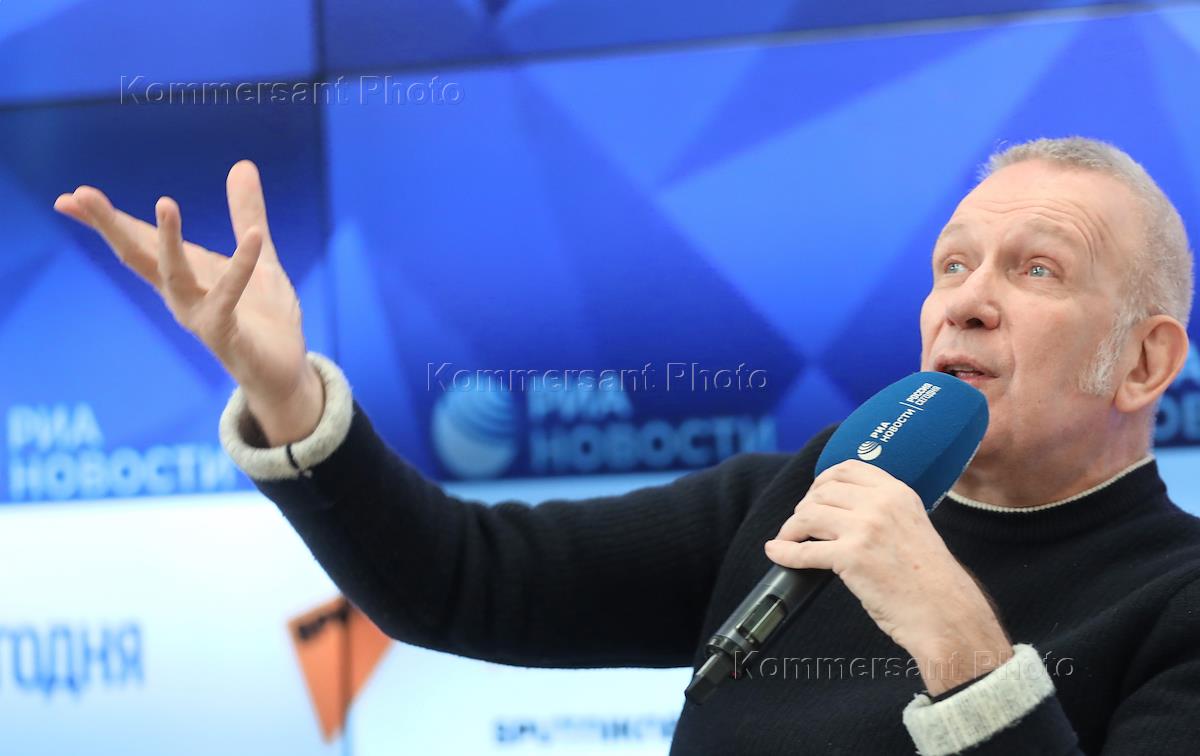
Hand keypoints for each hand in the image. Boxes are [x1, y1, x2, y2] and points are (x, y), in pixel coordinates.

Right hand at [53, 160, 322, 444]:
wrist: (285, 372)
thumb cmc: (265, 318)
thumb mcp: (259, 258)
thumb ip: (246, 213)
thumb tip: (242, 165)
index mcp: (184, 276)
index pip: (139, 243)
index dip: (107, 220)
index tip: (72, 195)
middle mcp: (182, 296)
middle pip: (139, 256)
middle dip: (110, 226)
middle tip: (80, 194)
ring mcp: (200, 316)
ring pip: (175, 276)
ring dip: (167, 241)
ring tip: (164, 202)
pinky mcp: (227, 334)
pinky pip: (229, 297)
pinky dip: (242, 266)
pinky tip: (254, 236)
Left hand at [765, 460, 1012, 694]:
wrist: (946, 614)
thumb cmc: (930, 579)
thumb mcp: (914, 526)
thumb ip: (884, 510)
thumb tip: (843, 506)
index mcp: (898, 493)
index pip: (848, 468)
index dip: (823, 481)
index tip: (814, 495)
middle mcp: (881, 504)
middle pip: (822, 491)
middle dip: (804, 507)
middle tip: (801, 525)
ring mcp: (865, 528)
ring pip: (808, 515)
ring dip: (792, 528)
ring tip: (789, 539)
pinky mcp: (851, 557)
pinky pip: (804, 550)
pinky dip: (785, 552)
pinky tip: (777, 552)